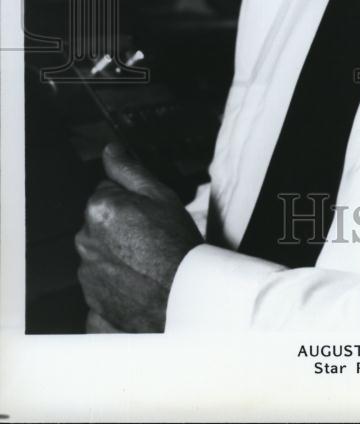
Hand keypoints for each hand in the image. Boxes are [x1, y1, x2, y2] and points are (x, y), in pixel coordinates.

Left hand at [76, 142, 202, 332]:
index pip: (106, 193)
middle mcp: (85, 240)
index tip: (148, 213)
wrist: (182, 299)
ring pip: (100, 254)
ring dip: (117, 255)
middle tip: (150, 237)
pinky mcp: (91, 301)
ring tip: (148, 262)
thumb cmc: (176, 247)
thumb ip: (129, 170)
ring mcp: (87, 274)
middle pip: (100, 224)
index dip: (131, 201)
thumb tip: (111, 151)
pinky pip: (102, 285)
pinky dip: (116, 283)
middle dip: (120, 227)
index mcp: (100, 209)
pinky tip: (140, 282)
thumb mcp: (161, 196)